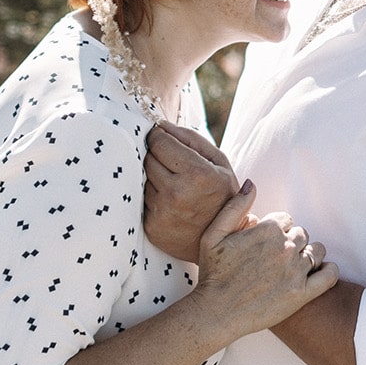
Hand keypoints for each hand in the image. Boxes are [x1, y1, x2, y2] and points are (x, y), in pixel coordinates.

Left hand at [144, 121, 240, 261]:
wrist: (223, 240)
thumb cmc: (222, 195)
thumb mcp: (219, 162)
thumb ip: (191, 139)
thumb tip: (161, 124)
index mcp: (196, 173)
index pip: (159, 141)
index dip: (160, 137)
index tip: (165, 140)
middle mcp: (176, 193)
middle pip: (148, 158)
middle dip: (157, 156)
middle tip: (173, 165)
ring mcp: (162, 212)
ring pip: (143, 178)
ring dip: (154, 177)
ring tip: (174, 185)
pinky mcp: (151, 226)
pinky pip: (142, 199)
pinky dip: (153, 197)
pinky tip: (170, 202)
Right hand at [192, 190, 337, 344]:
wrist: (215, 313)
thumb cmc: (212, 273)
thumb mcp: (213, 234)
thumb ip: (235, 206)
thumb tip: (252, 184)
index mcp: (267, 229)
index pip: (287, 219)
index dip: (277, 229)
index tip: (267, 242)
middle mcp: (285, 247)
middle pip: (302, 234)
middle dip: (292, 242)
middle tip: (277, 258)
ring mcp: (295, 271)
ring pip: (317, 251)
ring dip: (309, 255)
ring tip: (295, 266)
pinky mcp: (302, 294)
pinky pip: (329, 275)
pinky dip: (329, 270)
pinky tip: (320, 272)